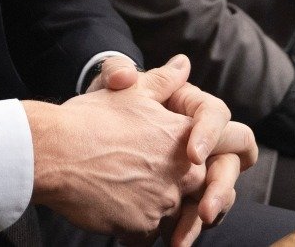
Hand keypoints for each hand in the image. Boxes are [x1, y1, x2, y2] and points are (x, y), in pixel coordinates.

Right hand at [29, 56, 243, 239]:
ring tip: (127, 187)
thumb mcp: (131, 91)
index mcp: (187, 137)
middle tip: (153, 174)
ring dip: (160, 204)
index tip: (213, 153)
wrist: (53, 153)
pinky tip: (115, 207)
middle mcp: (185, 173)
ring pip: (178, 211)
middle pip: (208, 184)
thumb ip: (164, 81)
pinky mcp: (142, 228)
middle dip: (189, 183)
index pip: (241, 142)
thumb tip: (183, 64)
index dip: (235, 147)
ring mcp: (165, 203)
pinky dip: (137, 224)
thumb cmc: (90, 118)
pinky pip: (151, 233)